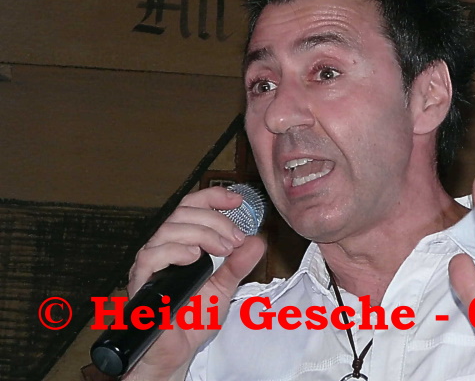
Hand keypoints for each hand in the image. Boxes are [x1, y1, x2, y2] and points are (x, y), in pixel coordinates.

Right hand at [124, 186, 265, 380]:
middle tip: (235, 240)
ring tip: (222, 251)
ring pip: (169, 229)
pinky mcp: (141, 283)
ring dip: (202, 233)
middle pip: (183, 213)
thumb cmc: (194, 319)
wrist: (177, 352)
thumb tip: (257, 241)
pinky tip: (193, 258)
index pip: (192, 206)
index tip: (237, 200)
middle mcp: (163, 248)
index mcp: (182, 243)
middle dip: (215, 220)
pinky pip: (150, 256)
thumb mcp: (225, 287)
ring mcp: (150, 264)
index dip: (213, 197)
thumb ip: (239, 264)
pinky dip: (174, 251)